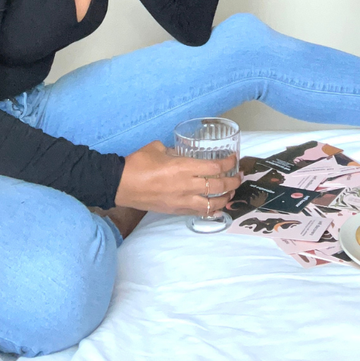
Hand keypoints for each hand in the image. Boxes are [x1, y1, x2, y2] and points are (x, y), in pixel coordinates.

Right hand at [114, 141, 241, 213]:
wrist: (120, 184)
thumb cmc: (138, 163)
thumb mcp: (158, 148)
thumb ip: (174, 152)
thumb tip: (183, 154)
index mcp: (183, 167)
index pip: (214, 166)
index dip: (228, 163)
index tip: (234, 160)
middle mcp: (186, 185)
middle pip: (217, 186)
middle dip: (232, 182)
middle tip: (238, 177)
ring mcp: (181, 200)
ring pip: (211, 203)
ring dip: (224, 198)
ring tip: (230, 193)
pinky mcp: (175, 210)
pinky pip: (198, 212)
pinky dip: (210, 210)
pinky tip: (216, 207)